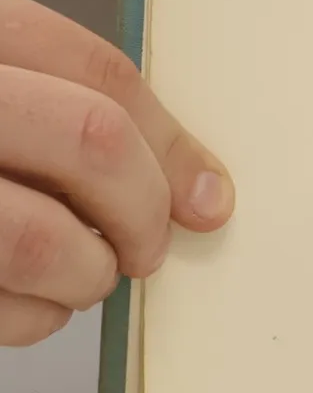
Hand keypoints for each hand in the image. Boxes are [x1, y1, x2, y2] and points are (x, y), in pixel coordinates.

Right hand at [0, 0, 232, 345]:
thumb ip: (59, 108)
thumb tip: (194, 187)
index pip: (96, 74)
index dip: (170, 144)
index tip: (206, 196)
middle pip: (87, 143)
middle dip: (140, 209)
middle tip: (147, 243)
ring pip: (40, 238)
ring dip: (88, 273)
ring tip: (84, 275)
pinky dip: (30, 318)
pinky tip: (27, 304)